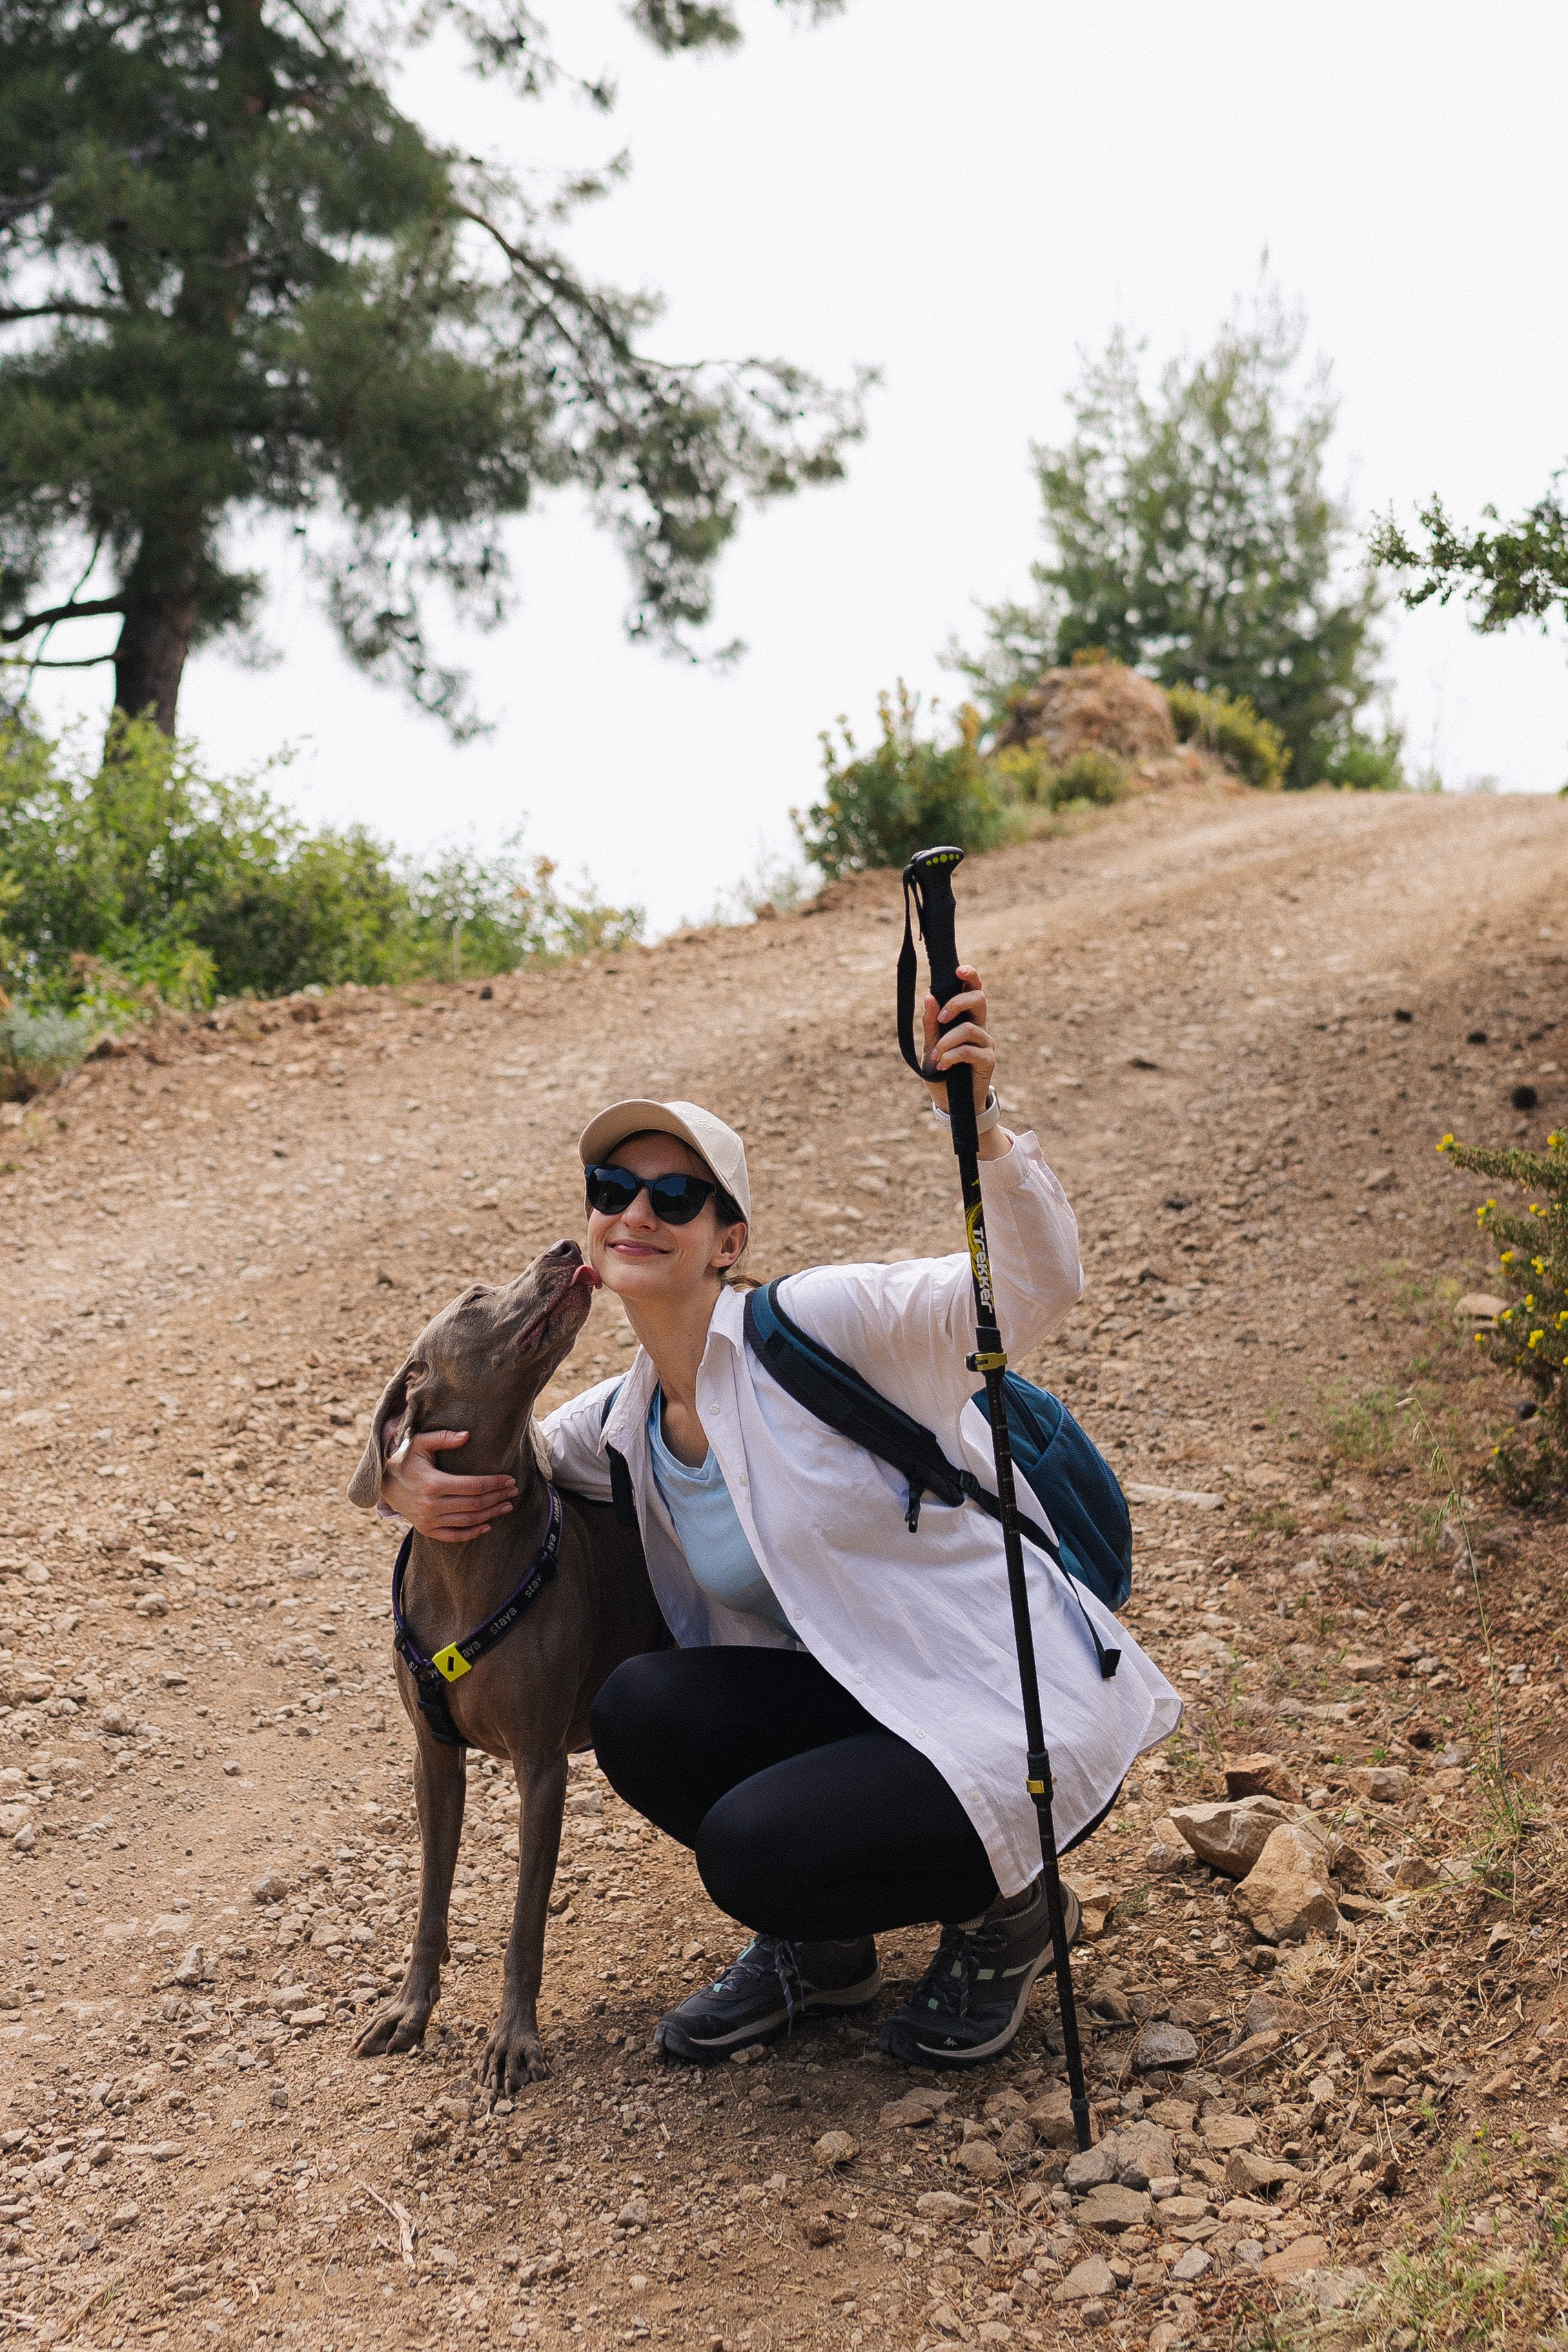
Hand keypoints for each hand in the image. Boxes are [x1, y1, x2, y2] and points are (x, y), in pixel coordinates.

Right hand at [380, 1428, 515, 1543]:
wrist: (385, 1484)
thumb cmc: (408, 1460)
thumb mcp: (421, 1443)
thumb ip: (443, 1437)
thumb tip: (467, 1435)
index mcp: (433, 1483)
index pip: (473, 1486)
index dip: (494, 1483)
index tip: (510, 1479)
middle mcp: (431, 1505)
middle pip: (474, 1504)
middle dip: (497, 1497)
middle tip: (514, 1491)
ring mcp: (428, 1520)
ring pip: (468, 1520)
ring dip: (491, 1514)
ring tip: (507, 1506)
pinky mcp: (426, 1530)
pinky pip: (454, 1536)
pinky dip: (472, 1533)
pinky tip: (488, 1525)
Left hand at [923, 962, 1000, 1120]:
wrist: (949, 1102)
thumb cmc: (941, 1072)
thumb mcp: (930, 1047)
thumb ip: (931, 1024)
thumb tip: (930, 997)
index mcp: (966, 1019)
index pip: (973, 990)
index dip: (970, 976)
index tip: (959, 970)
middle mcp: (980, 1027)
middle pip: (979, 999)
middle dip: (957, 1004)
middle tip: (941, 1019)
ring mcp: (986, 1043)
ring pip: (969, 1028)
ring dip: (946, 1041)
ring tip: (936, 1056)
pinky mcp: (988, 1060)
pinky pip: (969, 1050)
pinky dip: (952, 1055)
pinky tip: (944, 1065)